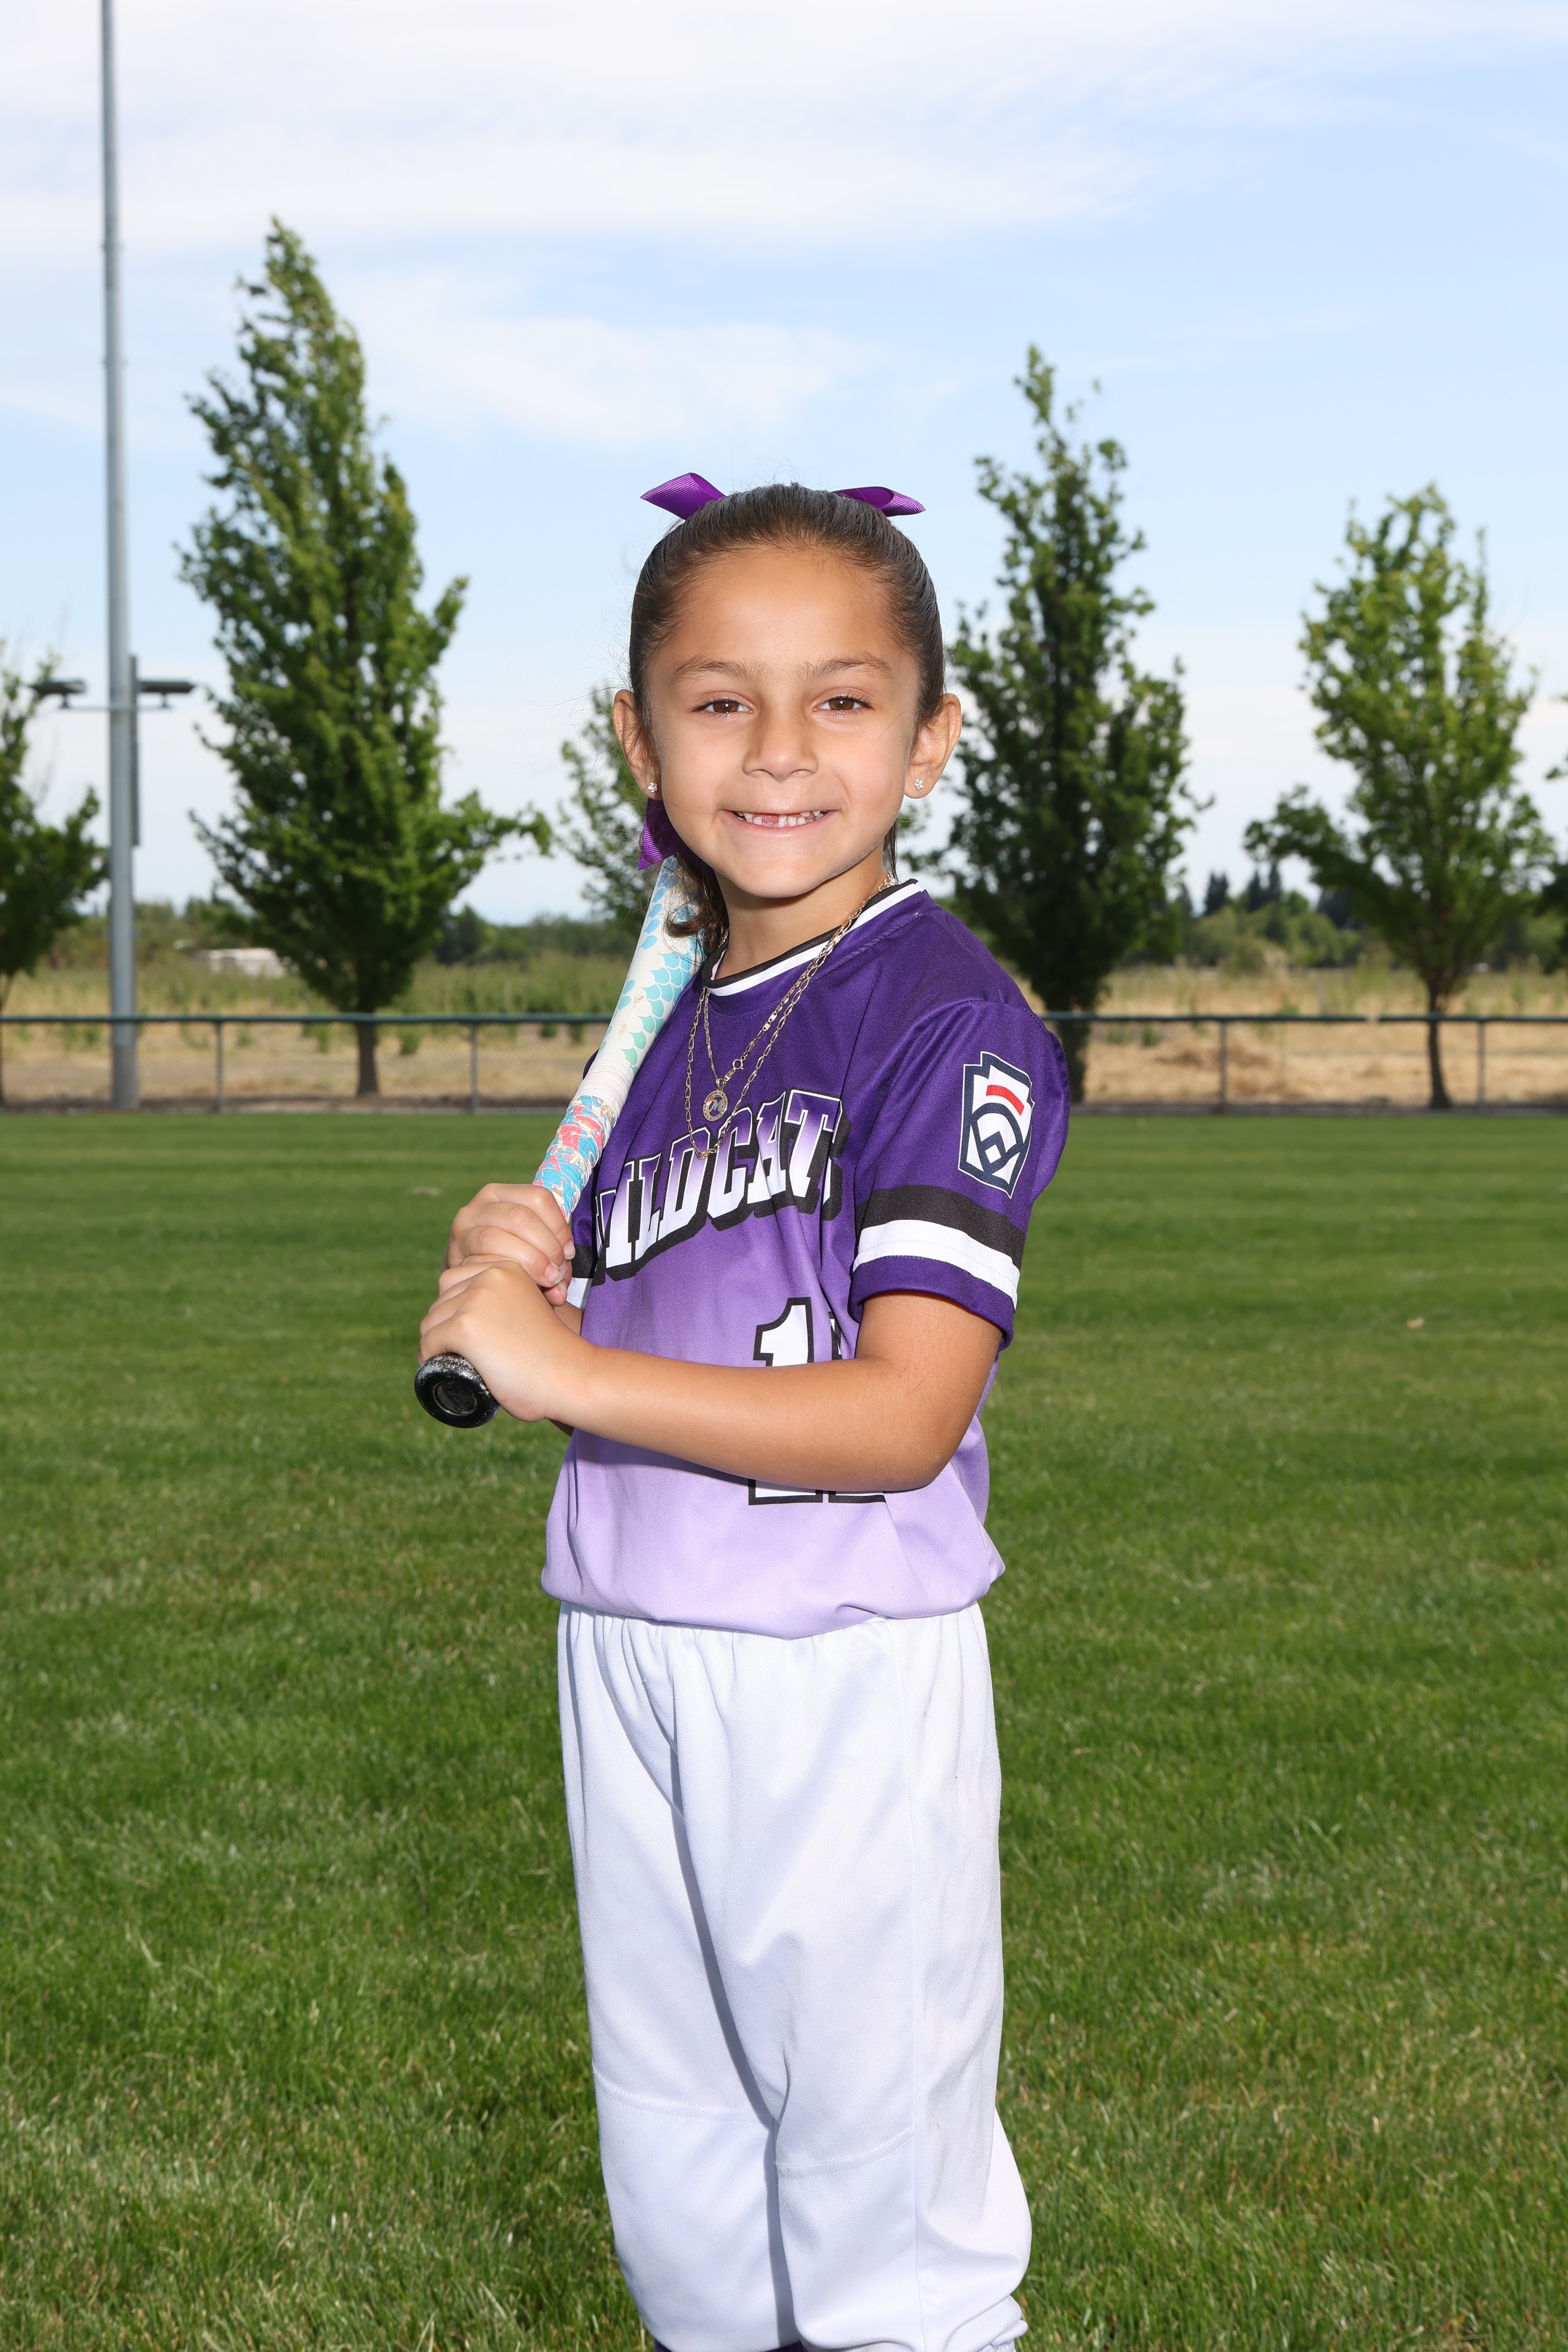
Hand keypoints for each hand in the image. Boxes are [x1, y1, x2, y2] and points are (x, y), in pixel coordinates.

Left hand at [419, 1255, 582, 1423]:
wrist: (572, 1376)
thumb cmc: (553, 1353)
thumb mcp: (528, 1308)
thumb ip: (504, 1301)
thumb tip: (469, 1314)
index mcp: (506, 1268)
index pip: (456, 1281)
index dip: (456, 1310)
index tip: (472, 1337)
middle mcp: (489, 1275)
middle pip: (441, 1300)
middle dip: (445, 1327)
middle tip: (463, 1354)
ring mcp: (476, 1299)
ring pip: (432, 1322)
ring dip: (437, 1344)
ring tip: (455, 1363)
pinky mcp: (465, 1325)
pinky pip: (429, 1342)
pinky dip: (429, 1359)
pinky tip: (441, 1368)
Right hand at [444, 1182, 573, 1304]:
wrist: (471, 1275)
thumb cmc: (512, 1258)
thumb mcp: (534, 1246)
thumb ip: (553, 1258)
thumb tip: (560, 1289)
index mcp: (506, 1192)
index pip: (539, 1197)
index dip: (559, 1227)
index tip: (568, 1253)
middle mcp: (481, 1203)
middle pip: (521, 1217)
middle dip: (547, 1247)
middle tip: (558, 1273)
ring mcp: (464, 1226)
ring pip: (497, 1237)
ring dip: (529, 1262)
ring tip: (547, 1282)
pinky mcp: (453, 1251)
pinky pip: (480, 1259)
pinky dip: (505, 1273)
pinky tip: (519, 1286)